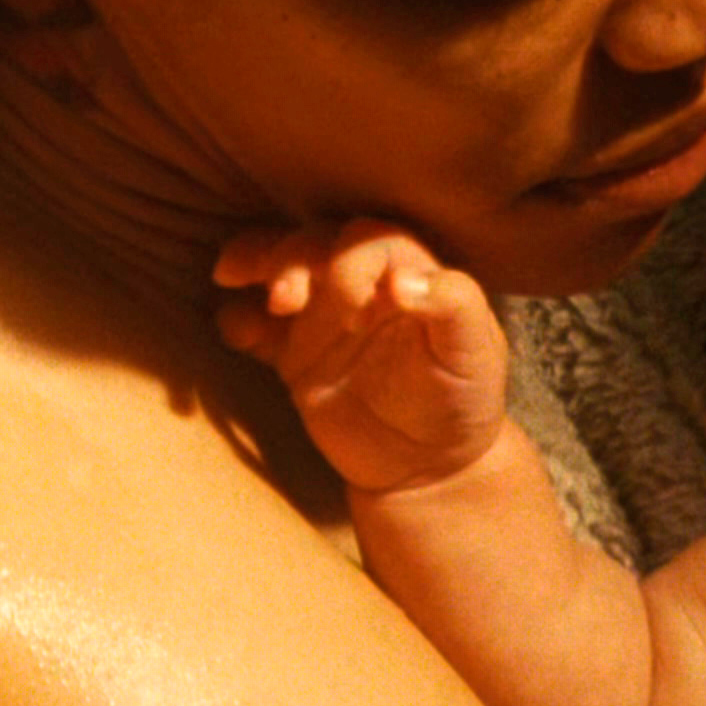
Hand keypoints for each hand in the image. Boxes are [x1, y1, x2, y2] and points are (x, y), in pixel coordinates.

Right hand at [212, 222, 507, 493]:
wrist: (428, 464)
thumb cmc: (463, 398)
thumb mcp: (474, 353)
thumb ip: (453, 306)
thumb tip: (403, 279)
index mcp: (408, 273)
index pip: (373, 241)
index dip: (354, 262)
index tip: (354, 308)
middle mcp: (362, 284)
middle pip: (315, 242)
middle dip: (290, 257)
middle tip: (284, 298)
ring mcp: (322, 317)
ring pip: (276, 269)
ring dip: (252, 265)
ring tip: (231, 277)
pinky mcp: (292, 354)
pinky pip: (252, 325)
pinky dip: (236, 320)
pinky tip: (237, 334)